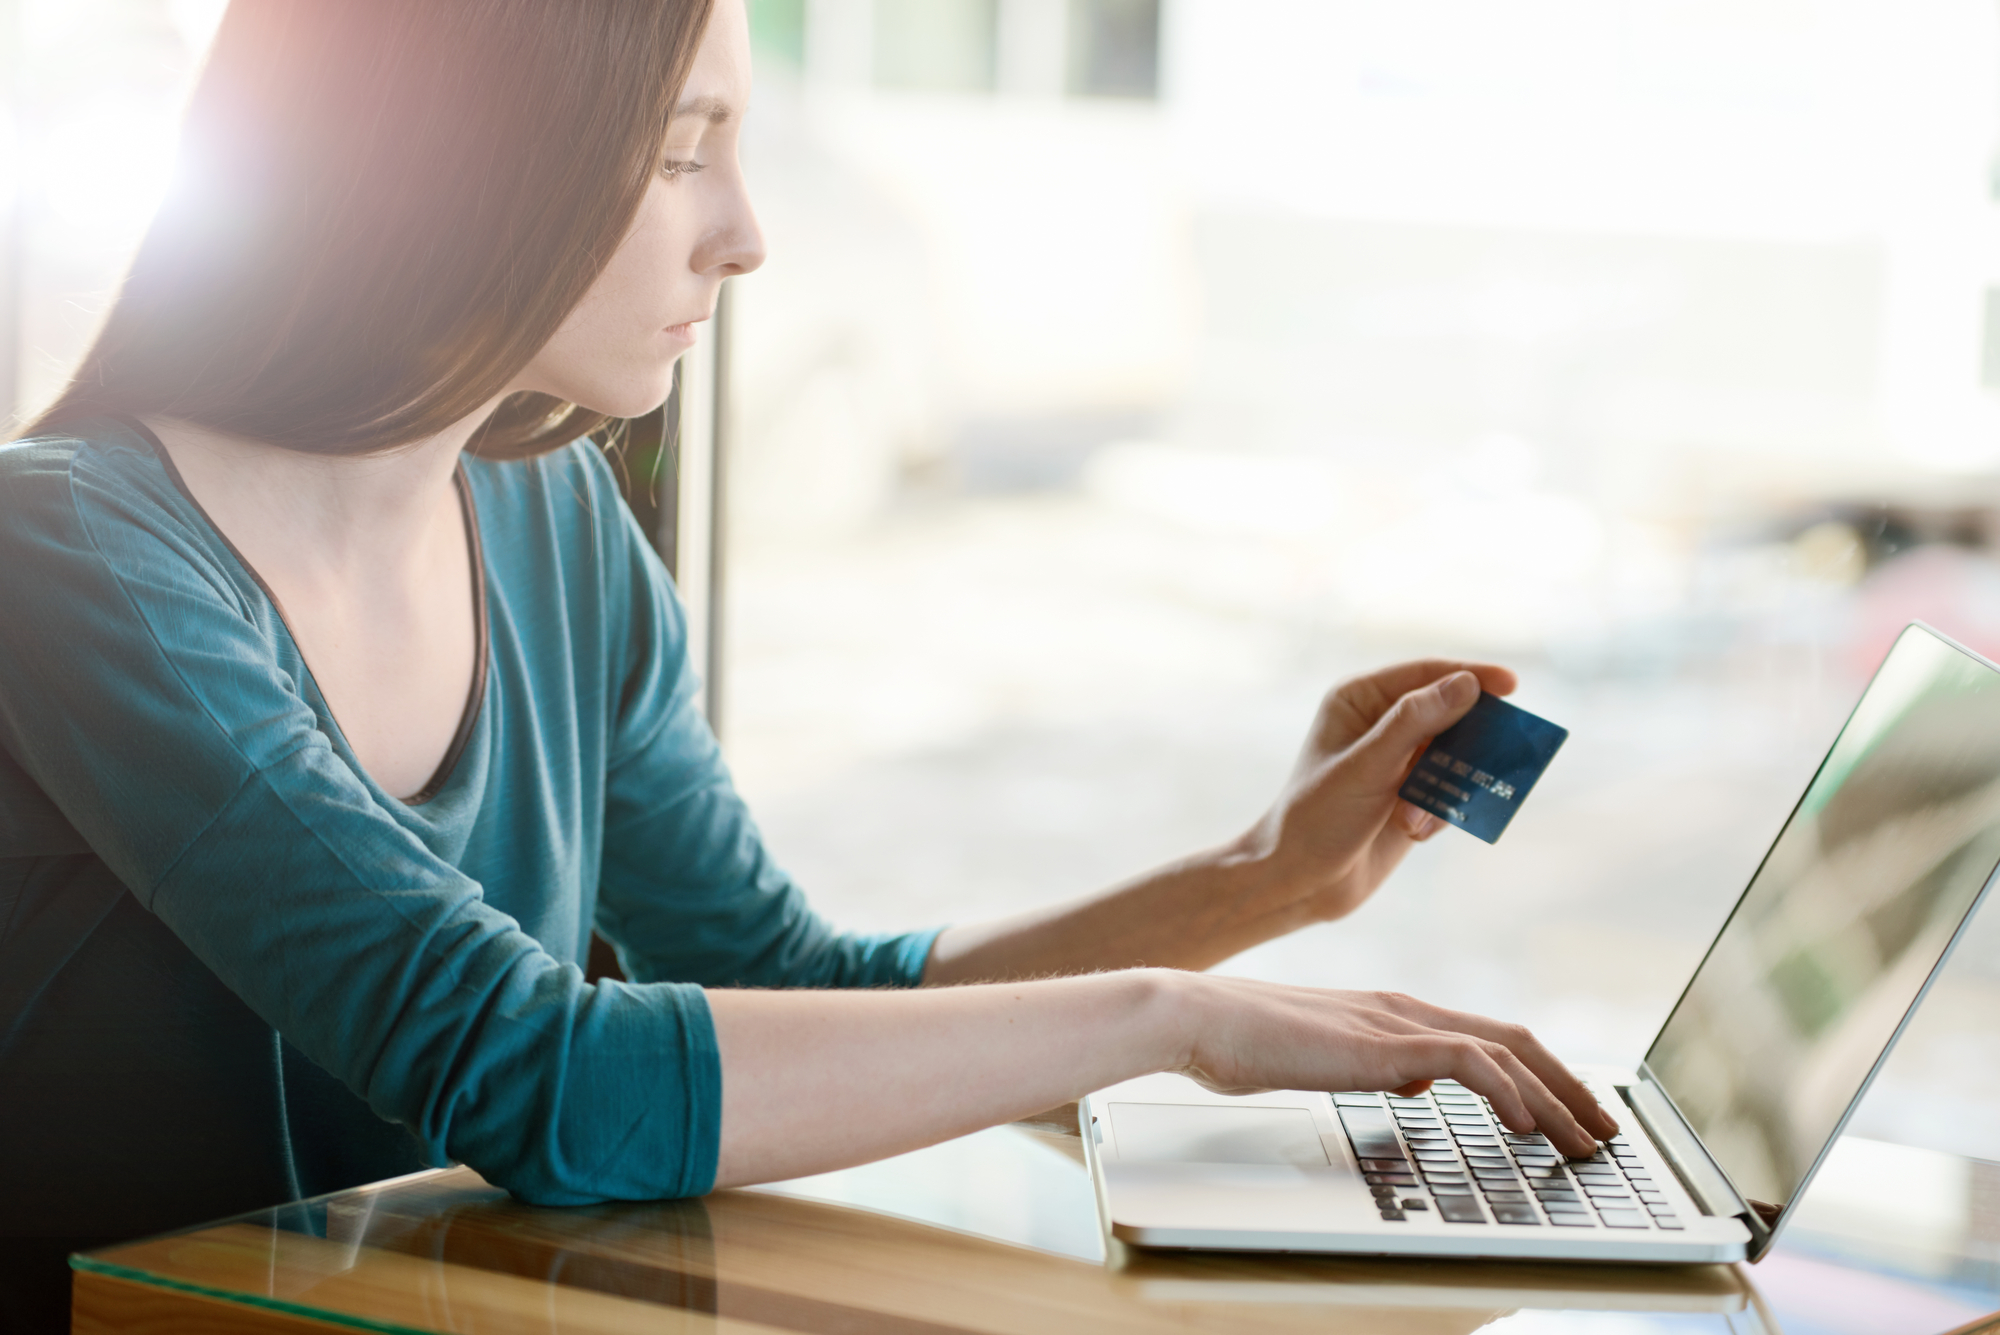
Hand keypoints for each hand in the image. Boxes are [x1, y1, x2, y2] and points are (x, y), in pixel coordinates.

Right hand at [1165, 972, 1618, 1155]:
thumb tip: (1417, 1080)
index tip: (1569, 1112)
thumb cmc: (1242, 1040)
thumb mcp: (1324, 1057)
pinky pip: (1470, 1062)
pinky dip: (1510, 1091)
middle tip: (1605, 1130)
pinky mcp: (1383, 1040)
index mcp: (1392, 1013)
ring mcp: (1396, 1020)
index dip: (1539, 1074)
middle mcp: (1406, 1008)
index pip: (1488, 1037)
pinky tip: (1529, 1123)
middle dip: (1569, 1086)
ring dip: (1556, 1099)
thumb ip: (1376, 1064)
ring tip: (1585, 1141)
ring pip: (1506, 1050)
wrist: (1197, 1017)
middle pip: (1515, 1039)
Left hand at [1238, 659, 1516, 922]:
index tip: (1511, 686)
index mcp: (1360, 699)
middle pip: (1452, 714)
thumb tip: (1467, 683)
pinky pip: (1453, 790)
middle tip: (1489, 761)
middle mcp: (1382, 723)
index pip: (1426, 675)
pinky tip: (1414, 831)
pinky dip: (1441, 811)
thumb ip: (1414, 723)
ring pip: (1458, 756)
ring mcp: (1400, 760)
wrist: (1299, 883)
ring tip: (1416, 815)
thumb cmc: (1316, 818)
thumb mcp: (1366, 767)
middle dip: (1466, 744)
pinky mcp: (1414, 795)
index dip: (1470, 676)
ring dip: (1448, 787)